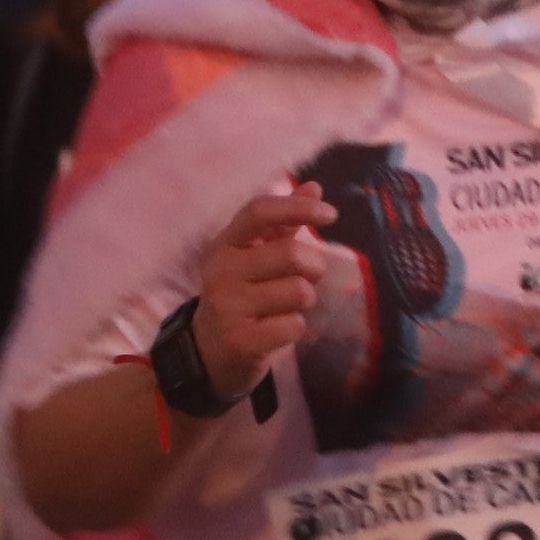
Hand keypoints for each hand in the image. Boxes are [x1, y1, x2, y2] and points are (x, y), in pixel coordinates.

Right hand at [195, 182, 334, 393]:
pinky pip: (294, 325)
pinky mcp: (239, 339)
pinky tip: (277, 329)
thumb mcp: (253, 256)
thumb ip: (283, 224)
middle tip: (307, 279)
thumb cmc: (242, 296)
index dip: (297, 208)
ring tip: (285, 306)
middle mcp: (221, 270)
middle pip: (292, 255)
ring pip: (299, 292)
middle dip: (314, 268)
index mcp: (225, 244)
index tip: (330, 214)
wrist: (209, 351)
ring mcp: (227, 306)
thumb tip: (315, 187)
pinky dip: (296, 327)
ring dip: (304, 300)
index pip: (259, 211)